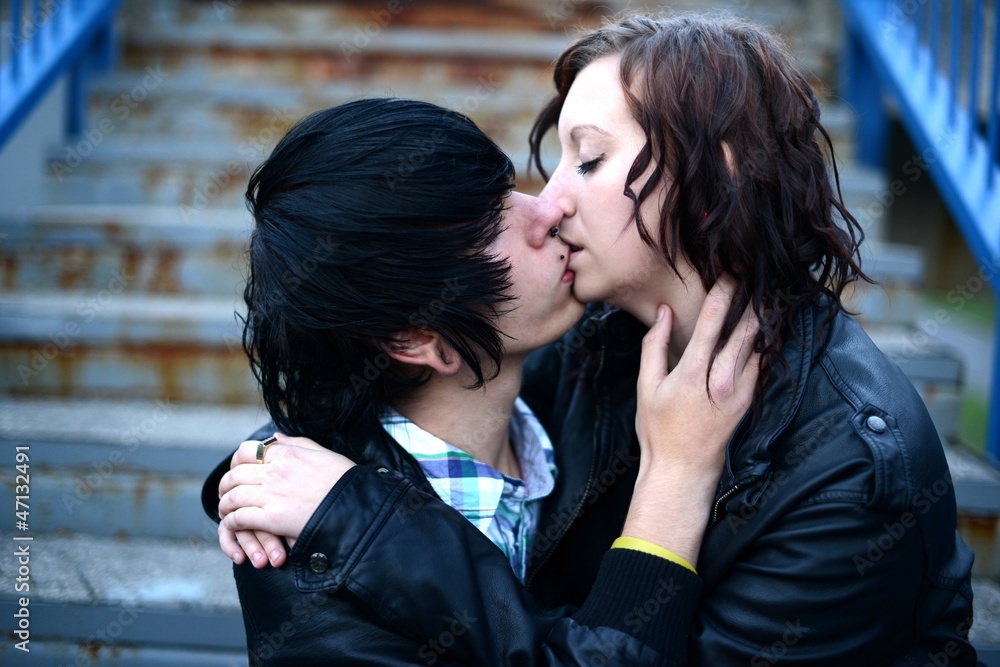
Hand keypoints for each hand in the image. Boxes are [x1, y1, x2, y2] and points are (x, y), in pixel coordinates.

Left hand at [217, 433, 355, 568]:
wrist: (355, 506)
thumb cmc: (344, 481)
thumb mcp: (322, 453)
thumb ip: (297, 443)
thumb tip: (276, 436)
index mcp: (286, 453)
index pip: (246, 451)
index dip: (235, 462)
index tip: (236, 472)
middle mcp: (274, 471)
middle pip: (234, 474)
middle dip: (225, 485)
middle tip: (225, 494)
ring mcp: (271, 494)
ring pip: (232, 497)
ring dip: (225, 505)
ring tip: (226, 511)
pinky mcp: (271, 518)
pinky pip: (239, 518)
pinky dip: (231, 522)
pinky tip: (234, 525)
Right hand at [624, 278, 759, 561]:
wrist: (683, 470)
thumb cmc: (658, 430)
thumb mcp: (646, 387)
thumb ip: (653, 346)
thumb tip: (661, 312)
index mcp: (692, 374)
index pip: (711, 323)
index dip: (722, 294)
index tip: (729, 273)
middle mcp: (721, 381)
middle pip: (743, 331)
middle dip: (752, 301)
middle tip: (759, 276)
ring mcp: (740, 393)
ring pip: (757, 347)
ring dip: (763, 320)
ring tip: (768, 295)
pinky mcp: (749, 402)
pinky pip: (761, 366)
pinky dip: (765, 345)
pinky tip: (767, 329)